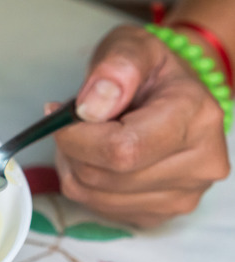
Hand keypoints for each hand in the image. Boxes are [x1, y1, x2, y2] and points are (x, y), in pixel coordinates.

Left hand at [52, 25, 229, 227]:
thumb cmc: (151, 70)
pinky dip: (83, 183)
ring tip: (85, 137)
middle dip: (72, 147)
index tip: (61, 114)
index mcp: (196, 117)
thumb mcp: (132, 46)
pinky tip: (96, 158)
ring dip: (73, 166)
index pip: (122, 149)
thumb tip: (90, 108)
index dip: (77, 136)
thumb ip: (114, 68)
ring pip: (94, 195)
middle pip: (105, 175)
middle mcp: (200, 164)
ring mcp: (184, 195)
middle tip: (72, 122)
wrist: (173, 93)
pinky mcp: (161, 214)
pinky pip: (99, 208)